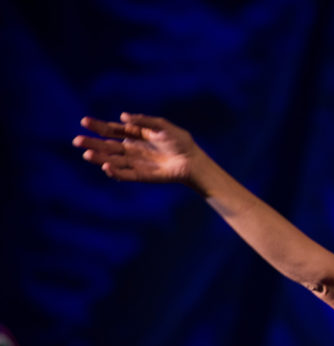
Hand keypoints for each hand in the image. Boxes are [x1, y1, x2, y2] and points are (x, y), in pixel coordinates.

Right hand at [73, 113, 202, 185]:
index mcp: (134, 135)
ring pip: (112, 160)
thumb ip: (144, 121)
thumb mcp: (162, 126)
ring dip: (99, 158)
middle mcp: (131, 149)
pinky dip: (115, 171)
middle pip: (107, 146)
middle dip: (92, 143)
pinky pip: (125, 174)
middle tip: (77, 140)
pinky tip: (106, 166)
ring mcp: (135, 163)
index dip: (98, 126)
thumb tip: (122, 117)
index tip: (85, 122)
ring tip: (86, 154)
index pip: (112, 130)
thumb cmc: (180, 141)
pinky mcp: (141, 175)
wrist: (192, 161)